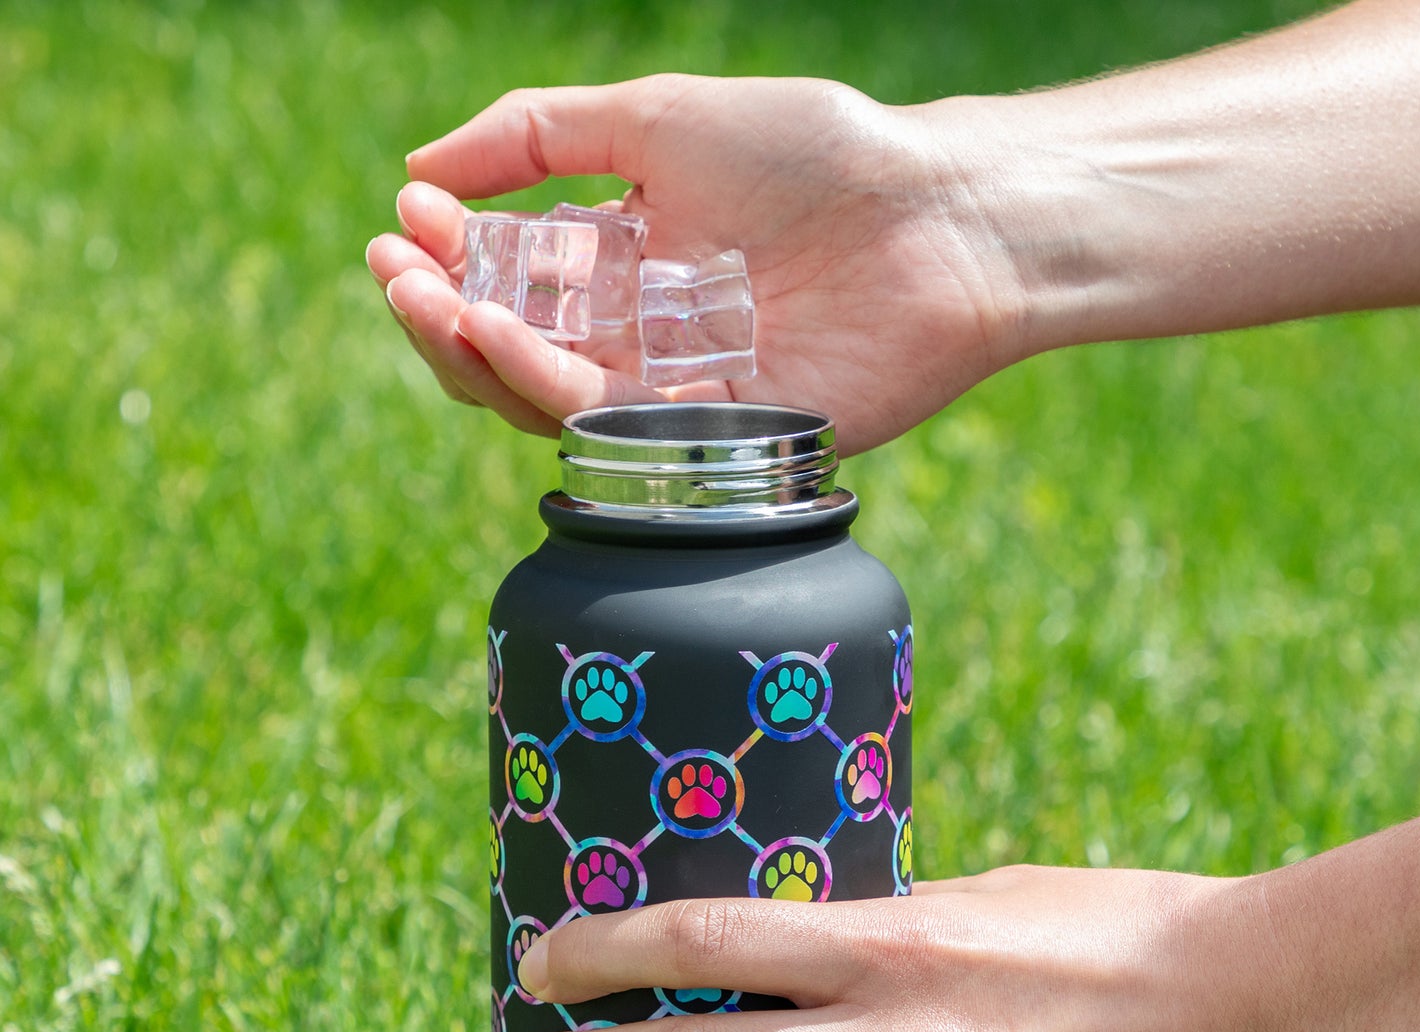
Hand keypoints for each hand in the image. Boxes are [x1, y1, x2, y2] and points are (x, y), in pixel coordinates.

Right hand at [364, 76, 1028, 455]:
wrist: (937, 215)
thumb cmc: (814, 154)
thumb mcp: (658, 119)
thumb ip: (541, 136)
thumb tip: (421, 163)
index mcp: (624, 262)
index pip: (511, 280)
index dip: (449, 258)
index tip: (407, 220)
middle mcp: (638, 335)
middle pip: (512, 352)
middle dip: (441, 315)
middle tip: (397, 275)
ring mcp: (672, 391)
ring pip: (546, 400)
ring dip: (476, 354)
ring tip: (432, 302)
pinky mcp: (711, 439)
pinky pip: (612, 425)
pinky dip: (549, 385)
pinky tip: (502, 334)